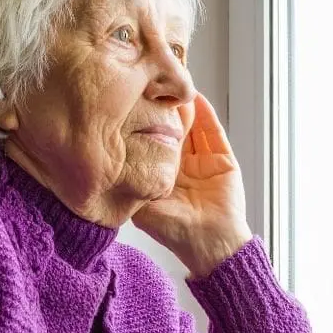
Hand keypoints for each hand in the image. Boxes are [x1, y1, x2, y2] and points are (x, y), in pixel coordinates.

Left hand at [132, 94, 251, 276]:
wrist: (210, 244)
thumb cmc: (175, 231)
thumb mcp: (143, 207)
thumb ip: (131, 186)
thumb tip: (110, 164)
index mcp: (163, 175)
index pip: (152, 143)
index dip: (144, 125)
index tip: (133, 105)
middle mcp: (182, 166)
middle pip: (173, 130)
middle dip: (164, 111)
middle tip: (153, 88)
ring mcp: (203, 161)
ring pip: (193, 127)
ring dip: (184, 108)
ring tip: (173, 88)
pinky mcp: (223, 159)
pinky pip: (214, 132)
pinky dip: (206, 115)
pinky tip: (197, 98)